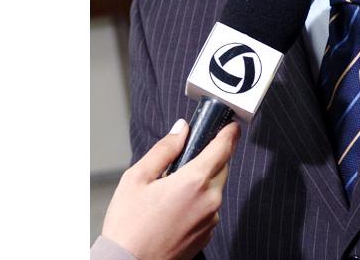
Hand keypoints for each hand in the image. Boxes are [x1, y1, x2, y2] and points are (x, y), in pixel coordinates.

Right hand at [101, 119, 239, 259]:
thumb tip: (181, 129)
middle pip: (222, 167)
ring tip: (173, 190)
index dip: (229, 133)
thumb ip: (164, 150)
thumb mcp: (137, 178)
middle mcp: (210, 200)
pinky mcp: (207, 235)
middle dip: (211, 158)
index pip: (223, 148)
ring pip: (216, 189)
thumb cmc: (128, 225)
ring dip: (203, 182)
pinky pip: (210, 209)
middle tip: (188, 158)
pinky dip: (199, 202)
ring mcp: (211, 220)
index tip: (231, 125)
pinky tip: (176, 209)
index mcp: (194, 181)